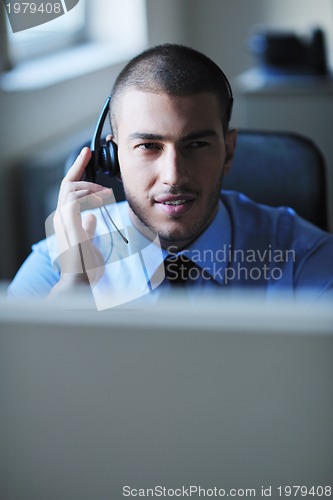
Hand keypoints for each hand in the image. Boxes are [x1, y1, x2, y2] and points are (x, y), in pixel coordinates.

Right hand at [50, 147, 111, 292]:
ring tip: (105, 193)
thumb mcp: (89, 242)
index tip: (86, 157)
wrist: (79, 281)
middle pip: (68, 184)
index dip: (77, 172)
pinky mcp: (69, 225)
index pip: (69, 190)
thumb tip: (91, 217)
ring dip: (90, 186)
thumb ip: (88, 229)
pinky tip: (101, 198)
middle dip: (79, 166)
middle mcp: (61, 217)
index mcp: (66, 220)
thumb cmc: (85, 266)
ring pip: (71, 189)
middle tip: (89, 154)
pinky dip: (88, 195)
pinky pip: (75, 201)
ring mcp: (63, 221)